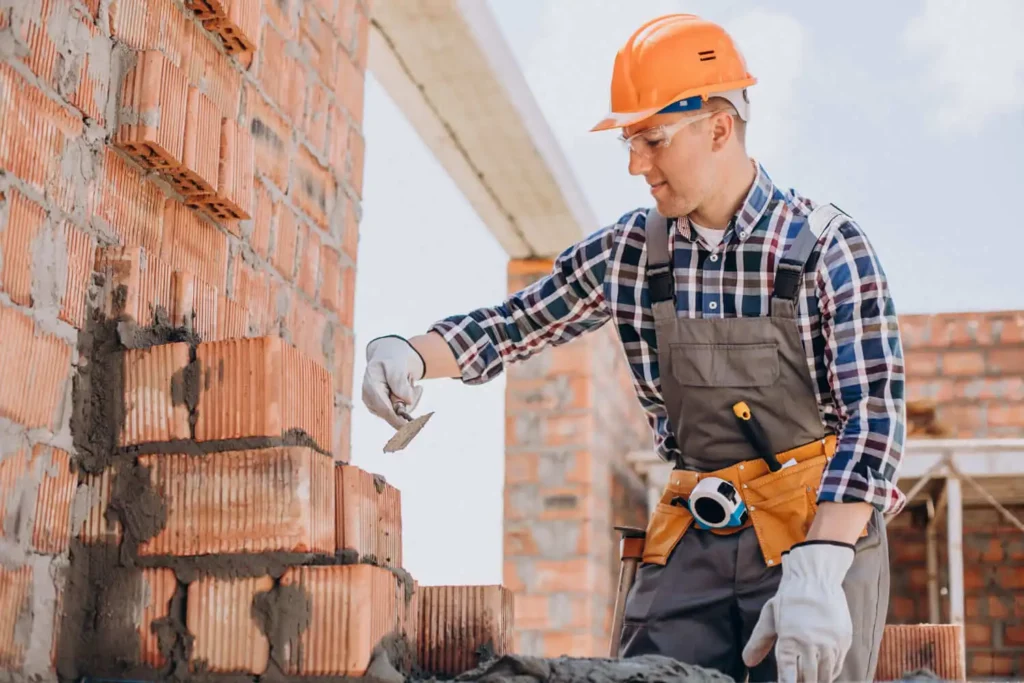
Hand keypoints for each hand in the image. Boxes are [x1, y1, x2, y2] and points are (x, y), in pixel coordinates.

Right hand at [361, 335, 426, 428]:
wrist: (387, 357)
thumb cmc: (391, 358)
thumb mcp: (395, 363)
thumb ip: (399, 380)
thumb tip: (407, 401)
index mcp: (370, 388)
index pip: (385, 410)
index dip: (398, 421)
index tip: (411, 428)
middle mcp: (370, 401)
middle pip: (395, 414)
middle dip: (411, 402)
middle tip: (417, 387)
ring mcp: (376, 407)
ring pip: (401, 414)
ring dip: (412, 399)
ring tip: (410, 381)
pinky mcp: (384, 410)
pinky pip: (402, 413)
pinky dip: (410, 401)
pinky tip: (410, 388)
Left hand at [742, 541, 854, 681]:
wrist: (816, 579)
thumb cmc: (789, 598)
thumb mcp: (769, 617)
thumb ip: (759, 642)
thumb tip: (747, 662)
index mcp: (789, 639)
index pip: (788, 675)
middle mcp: (811, 644)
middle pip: (808, 679)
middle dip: (801, 682)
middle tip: (795, 678)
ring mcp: (830, 643)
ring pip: (824, 676)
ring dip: (815, 680)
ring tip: (807, 678)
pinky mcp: (844, 641)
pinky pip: (837, 666)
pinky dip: (829, 673)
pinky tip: (821, 672)